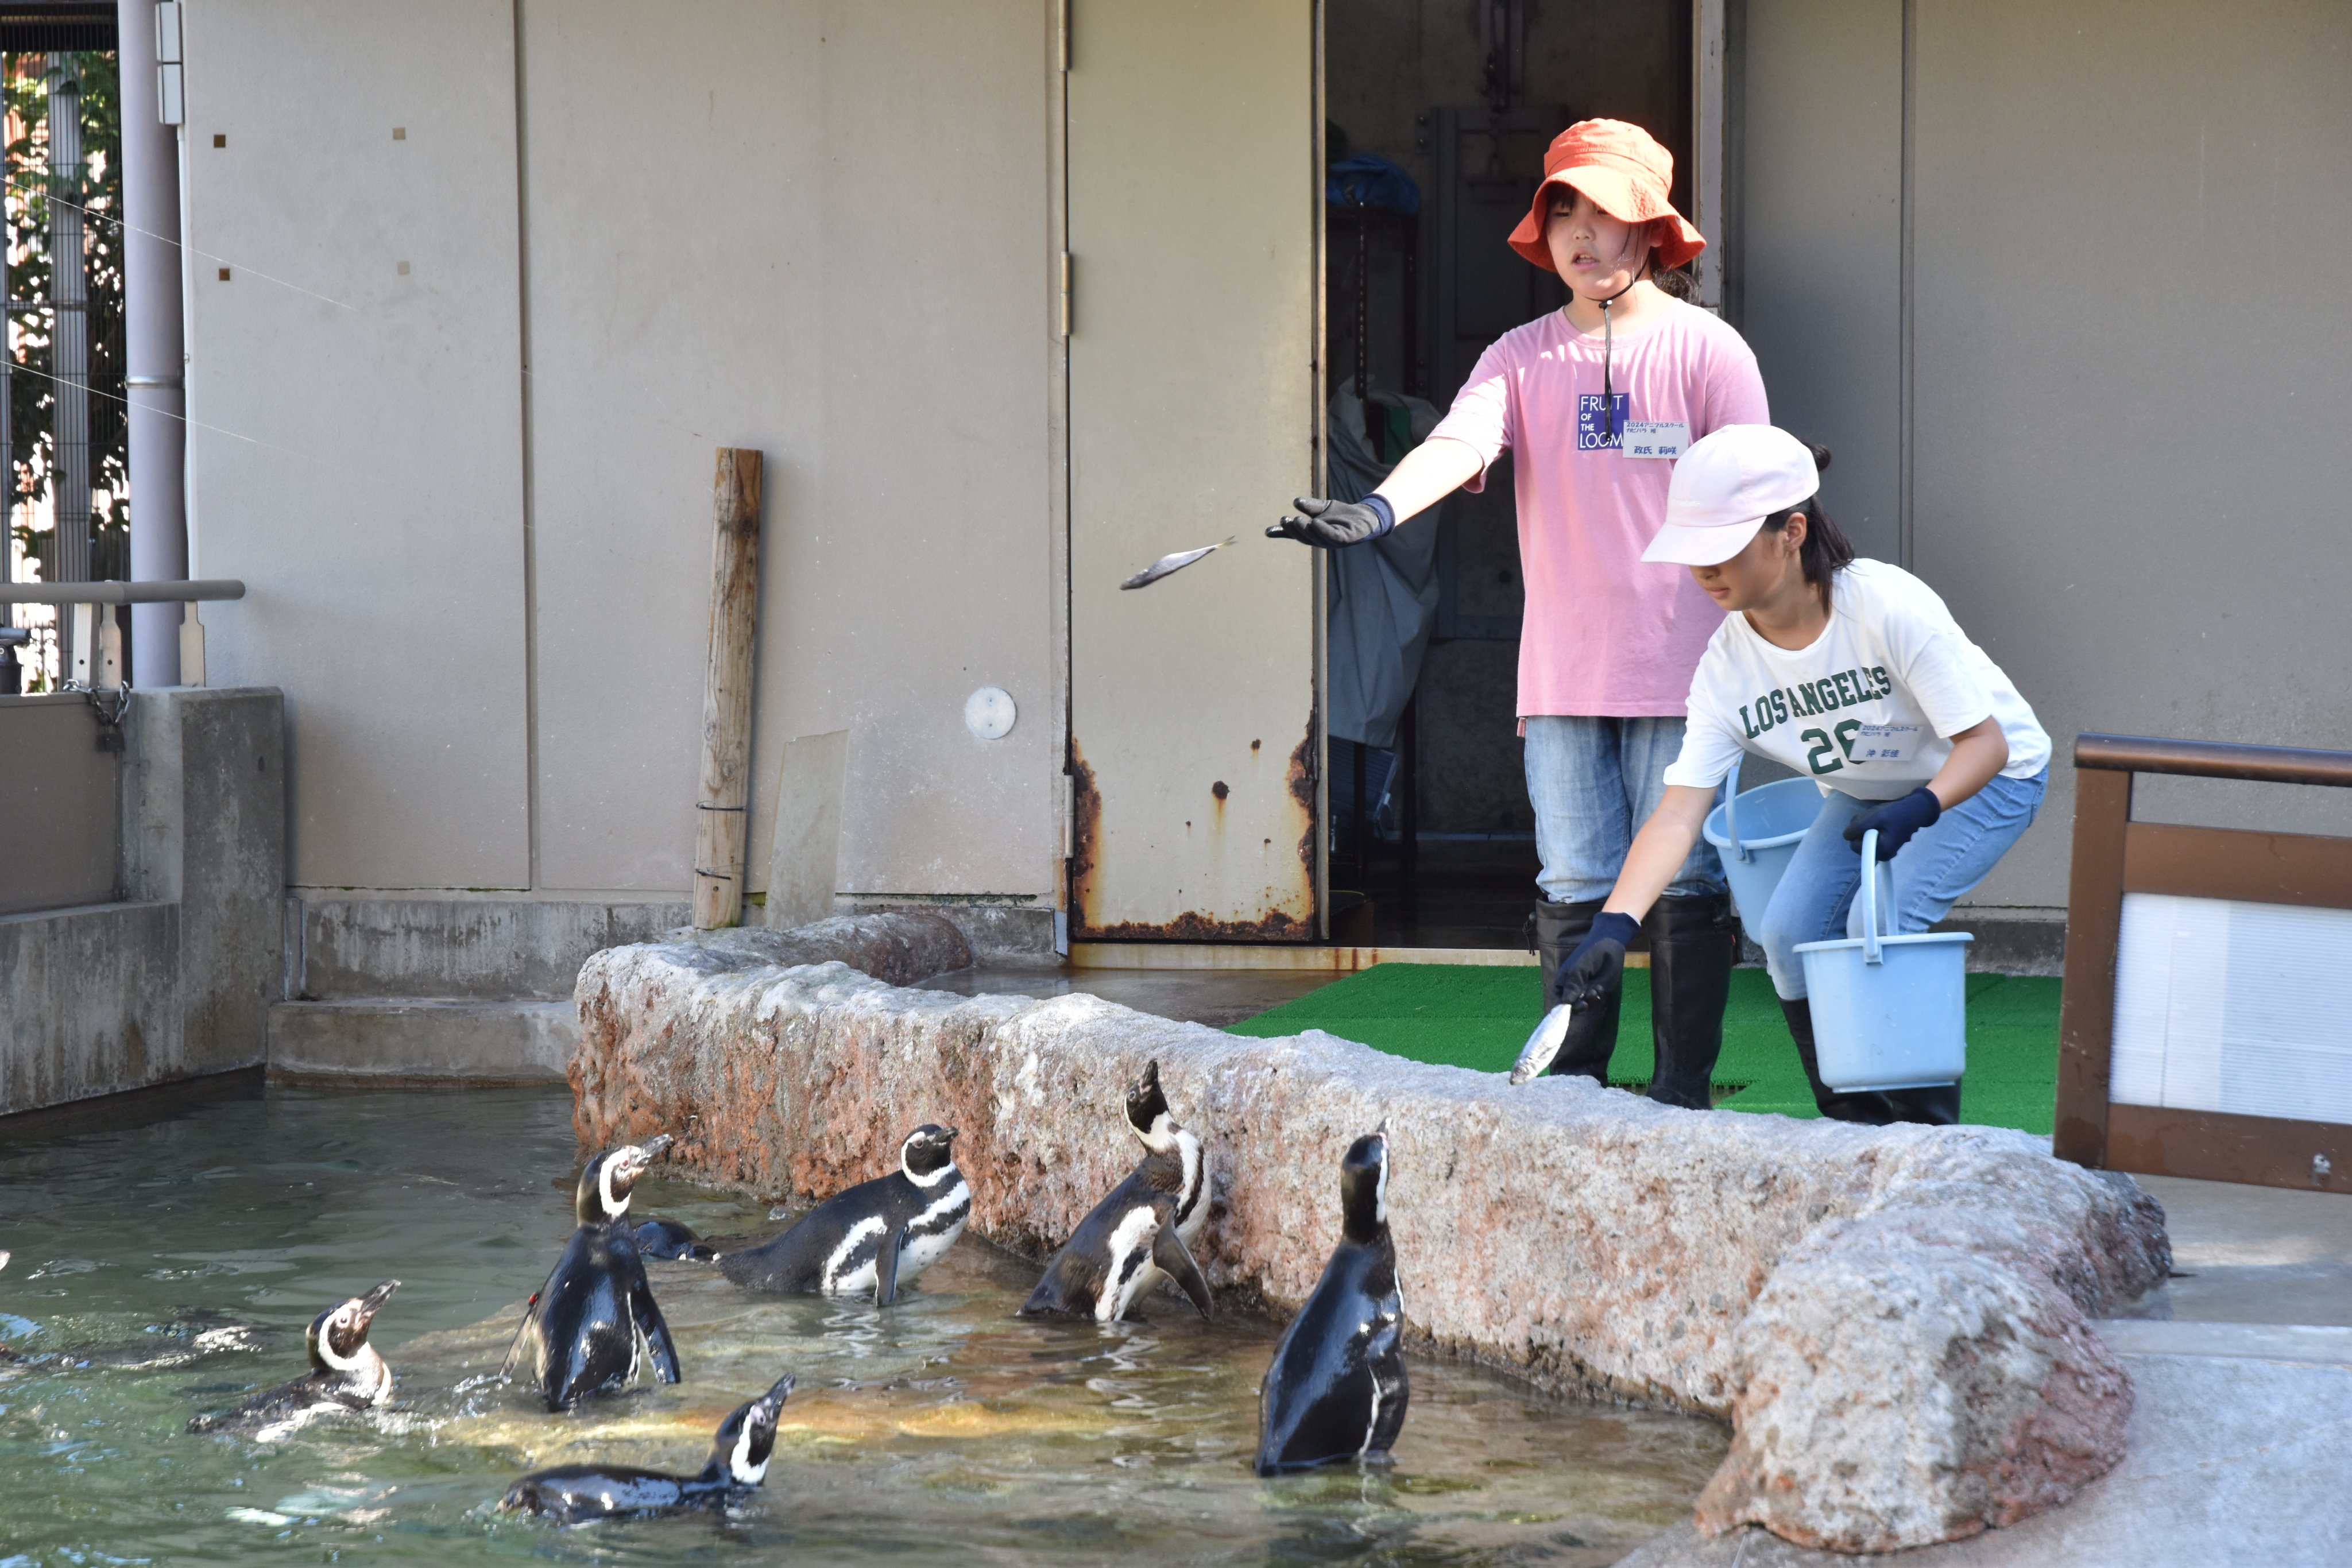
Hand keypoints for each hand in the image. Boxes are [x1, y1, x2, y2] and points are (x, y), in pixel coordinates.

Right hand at [1266, 494, 1394, 547]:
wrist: (1366, 515)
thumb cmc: (1342, 514)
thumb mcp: (1323, 508)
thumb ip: (1310, 506)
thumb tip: (1295, 502)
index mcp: (1315, 534)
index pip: (1297, 534)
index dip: (1284, 532)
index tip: (1270, 528)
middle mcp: (1322, 540)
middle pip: (1305, 537)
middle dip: (1294, 529)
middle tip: (1285, 519)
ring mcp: (1334, 541)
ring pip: (1316, 537)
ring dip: (1306, 530)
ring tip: (1297, 520)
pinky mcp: (1346, 538)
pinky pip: (1332, 536)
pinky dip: (1323, 530)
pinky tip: (1315, 522)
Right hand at [1553, 911, 1639, 1006]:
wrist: (1610, 946)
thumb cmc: (1590, 953)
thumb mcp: (1580, 967)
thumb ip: (1573, 984)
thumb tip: (1566, 1002)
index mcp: (1562, 981)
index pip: (1558, 999)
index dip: (1562, 1007)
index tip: (1570, 1008)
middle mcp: (1571, 988)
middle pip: (1570, 1006)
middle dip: (1577, 1007)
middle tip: (1584, 1004)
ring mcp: (1584, 990)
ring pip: (1582, 1005)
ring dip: (1588, 1002)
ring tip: (1595, 990)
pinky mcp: (1595, 991)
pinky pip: (1593, 1002)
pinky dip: (1596, 998)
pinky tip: (1600, 988)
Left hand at [1844, 787, 1941, 857]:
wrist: (1915, 811)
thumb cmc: (1896, 813)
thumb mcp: (1874, 817)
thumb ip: (1857, 828)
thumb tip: (1846, 836)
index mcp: (1882, 851)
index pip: (1855, 847)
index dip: (1857, 833)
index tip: (1869, 823)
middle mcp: (1884, 855)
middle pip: (1859, 844)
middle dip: (1862, 830)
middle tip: (1873, 819)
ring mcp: (1885, 851)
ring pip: (1864, 840)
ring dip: (1867, 828)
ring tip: (1879, 819)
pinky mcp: (1886, 846)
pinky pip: (1871, 838)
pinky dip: (1872, 829)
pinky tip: (1881, 823)